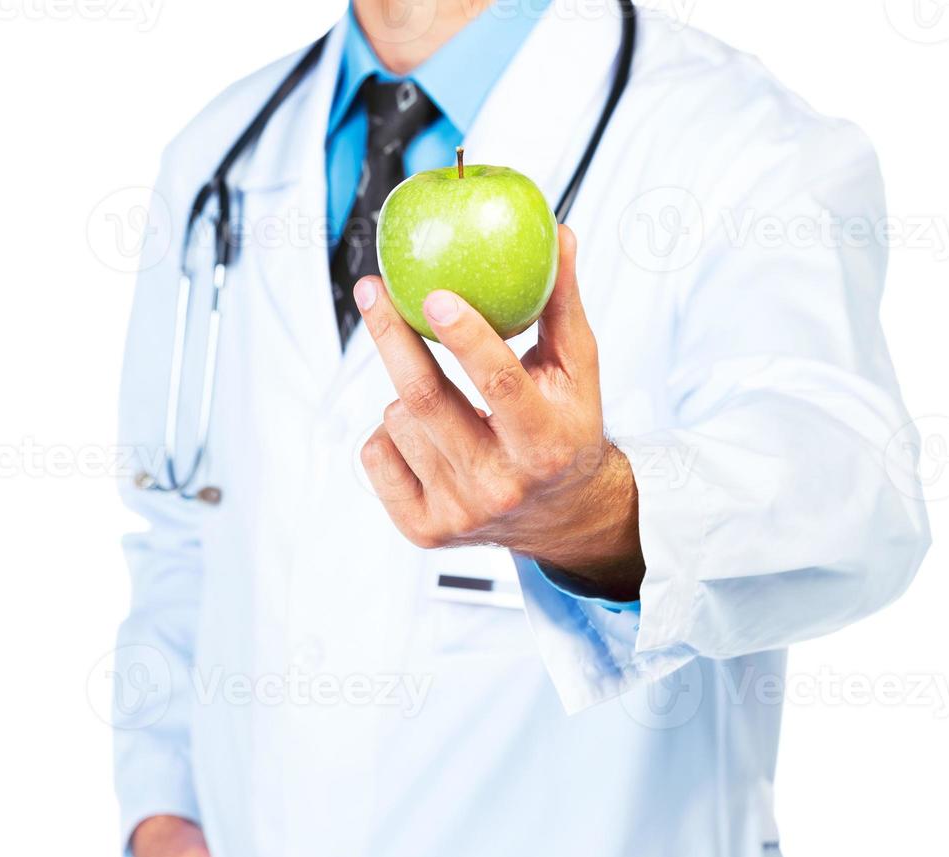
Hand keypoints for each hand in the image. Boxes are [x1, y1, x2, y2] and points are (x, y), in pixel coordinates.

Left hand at [354, 226, 643, 600]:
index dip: (466, 337)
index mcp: (545, 445)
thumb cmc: (567, 430)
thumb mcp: (577, 372)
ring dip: (404, 392)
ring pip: (397, 421)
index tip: (433, 294)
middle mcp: (500, 486)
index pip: (500, 385)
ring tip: (441, 401)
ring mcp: (458, 513)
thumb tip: (558, 234)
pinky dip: (388, 431)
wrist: (561, 514)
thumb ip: (561, 306)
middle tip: (371, 289)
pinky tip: (424, 436)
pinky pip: (376, 454)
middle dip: (391, 337)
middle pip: (425, 400)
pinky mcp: (424, 529)